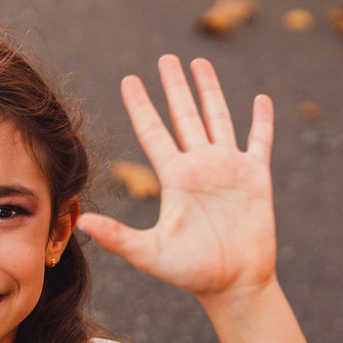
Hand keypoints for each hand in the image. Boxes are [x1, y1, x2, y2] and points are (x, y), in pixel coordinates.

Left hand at [78, 56, 275, 299]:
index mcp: (174, 178)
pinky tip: (261, 99)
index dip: (141, 105)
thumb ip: (117, 236)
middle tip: (165, 57)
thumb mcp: (149, 253)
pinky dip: (261, 121)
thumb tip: (80, 222)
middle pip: (184, 116)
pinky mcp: (256, 178)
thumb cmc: (191, 272)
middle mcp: (199, 167)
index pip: (153, 131)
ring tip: (199, 63)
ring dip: (210, 91)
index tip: (129, 79)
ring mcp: (229, 169)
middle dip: (174, 86)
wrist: (233, 285)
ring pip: (218, 118)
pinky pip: (259, 142)